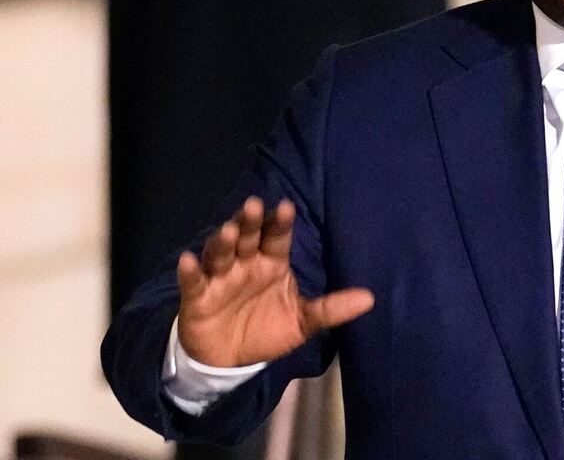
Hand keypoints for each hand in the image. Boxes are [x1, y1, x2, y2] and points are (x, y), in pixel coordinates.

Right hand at [176, 197, 373, 367]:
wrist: (231, 362)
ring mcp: (220, 278)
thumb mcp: (303, 322)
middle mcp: (246, 264)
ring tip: (229, 231)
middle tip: (254, 206)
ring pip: (220, 253)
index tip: (286, 208)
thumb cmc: (267, 330)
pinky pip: (192, 282)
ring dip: (223, 241)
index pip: (278, 237)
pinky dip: (188, 271)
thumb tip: (370, 298)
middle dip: (251, 222)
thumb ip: (331, 309)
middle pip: (248, 237)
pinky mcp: (197, 297)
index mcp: (272, 263)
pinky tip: (188, 260)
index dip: (281, 223)